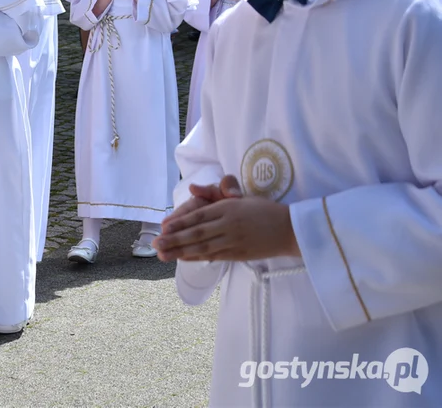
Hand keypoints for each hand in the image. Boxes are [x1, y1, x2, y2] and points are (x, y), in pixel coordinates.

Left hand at [154, 180, 299, 262]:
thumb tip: (192, 188)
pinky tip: (184, 258)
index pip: (199, 216)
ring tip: (163, 254)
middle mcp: (228, 224)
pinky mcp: (239, 254)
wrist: (291, 229)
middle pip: (197, 233)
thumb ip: (216, 193)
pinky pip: (214, 256)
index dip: (180, 222)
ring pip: (203, 247)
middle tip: (156, 244)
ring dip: (181, 251)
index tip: (164, 227)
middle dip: (174, 239)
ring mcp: (234, 240)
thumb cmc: (263, 210)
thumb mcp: (241, 197)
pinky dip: (197, 257)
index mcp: (228, 208)